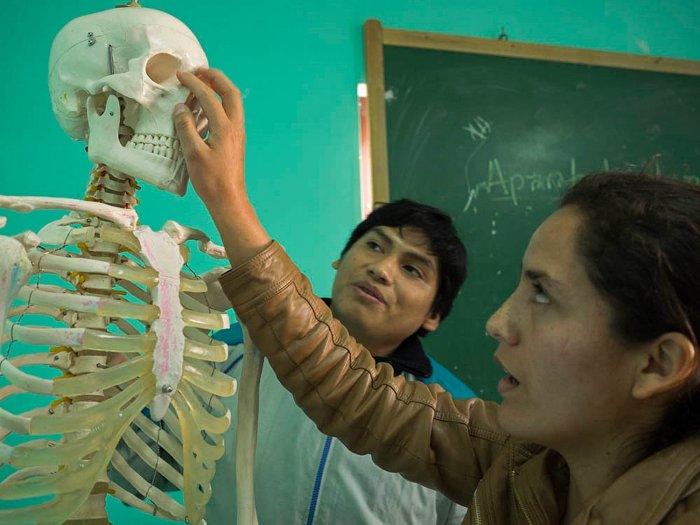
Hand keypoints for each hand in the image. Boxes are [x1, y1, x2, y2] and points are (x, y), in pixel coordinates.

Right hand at [173, 68, 269, 264]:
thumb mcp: (193, 154)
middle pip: (230, 92)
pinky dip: (219, 103)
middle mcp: (235, 127)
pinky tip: (205, 108)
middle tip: (198, 71)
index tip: (180, 75)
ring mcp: (237, 133)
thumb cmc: (211, 180)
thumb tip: (181, 108)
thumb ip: (186, 127)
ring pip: (233, 102)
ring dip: (218, 89)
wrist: (229, 199)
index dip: (194, 83)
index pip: (209, 96)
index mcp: (225, 127)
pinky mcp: (235, 141)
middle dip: (215, 77)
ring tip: (201, 84)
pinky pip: (229, 113)